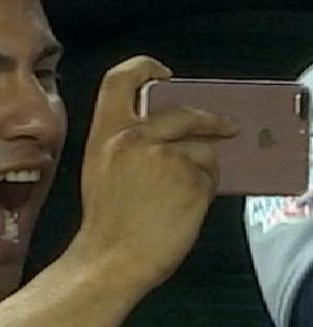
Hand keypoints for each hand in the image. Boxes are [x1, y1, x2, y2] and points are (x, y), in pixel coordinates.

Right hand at [65, 57, 239, 292]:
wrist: (113, 259)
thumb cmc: (107, 221)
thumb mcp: (102, 167)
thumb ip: (129, 141)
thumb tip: (170, 131)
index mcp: (105, 133)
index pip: (122, 78)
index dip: (147, 67)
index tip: (164, 75)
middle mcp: (134, 137)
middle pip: (182, 111)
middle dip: (209, 119)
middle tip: (224, 127)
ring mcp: (165, 156)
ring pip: (201, 148)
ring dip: (201, 167)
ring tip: (181, 195)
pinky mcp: (192, 178)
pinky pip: (210, 174)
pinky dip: (205, 188)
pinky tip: (185, 207)